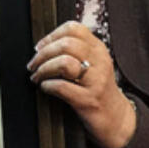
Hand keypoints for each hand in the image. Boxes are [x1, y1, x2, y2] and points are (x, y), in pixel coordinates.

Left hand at [28, 21, 136, 147]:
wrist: (115, 118)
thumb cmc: (97, 89)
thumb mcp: (93, 64)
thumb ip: (75, 51)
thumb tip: (43, 45)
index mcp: (98, 49)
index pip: (73, 29)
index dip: (51, 36)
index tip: (40, 47)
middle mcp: (100, 62)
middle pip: (66, 44)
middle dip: (43, 54)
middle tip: (33, 64)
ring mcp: (96, 81)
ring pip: (64, 63)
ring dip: (44, 69)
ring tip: (37, 76)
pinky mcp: (89, 100)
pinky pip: (62, 87)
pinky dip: (48, 85)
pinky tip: (45, 87)